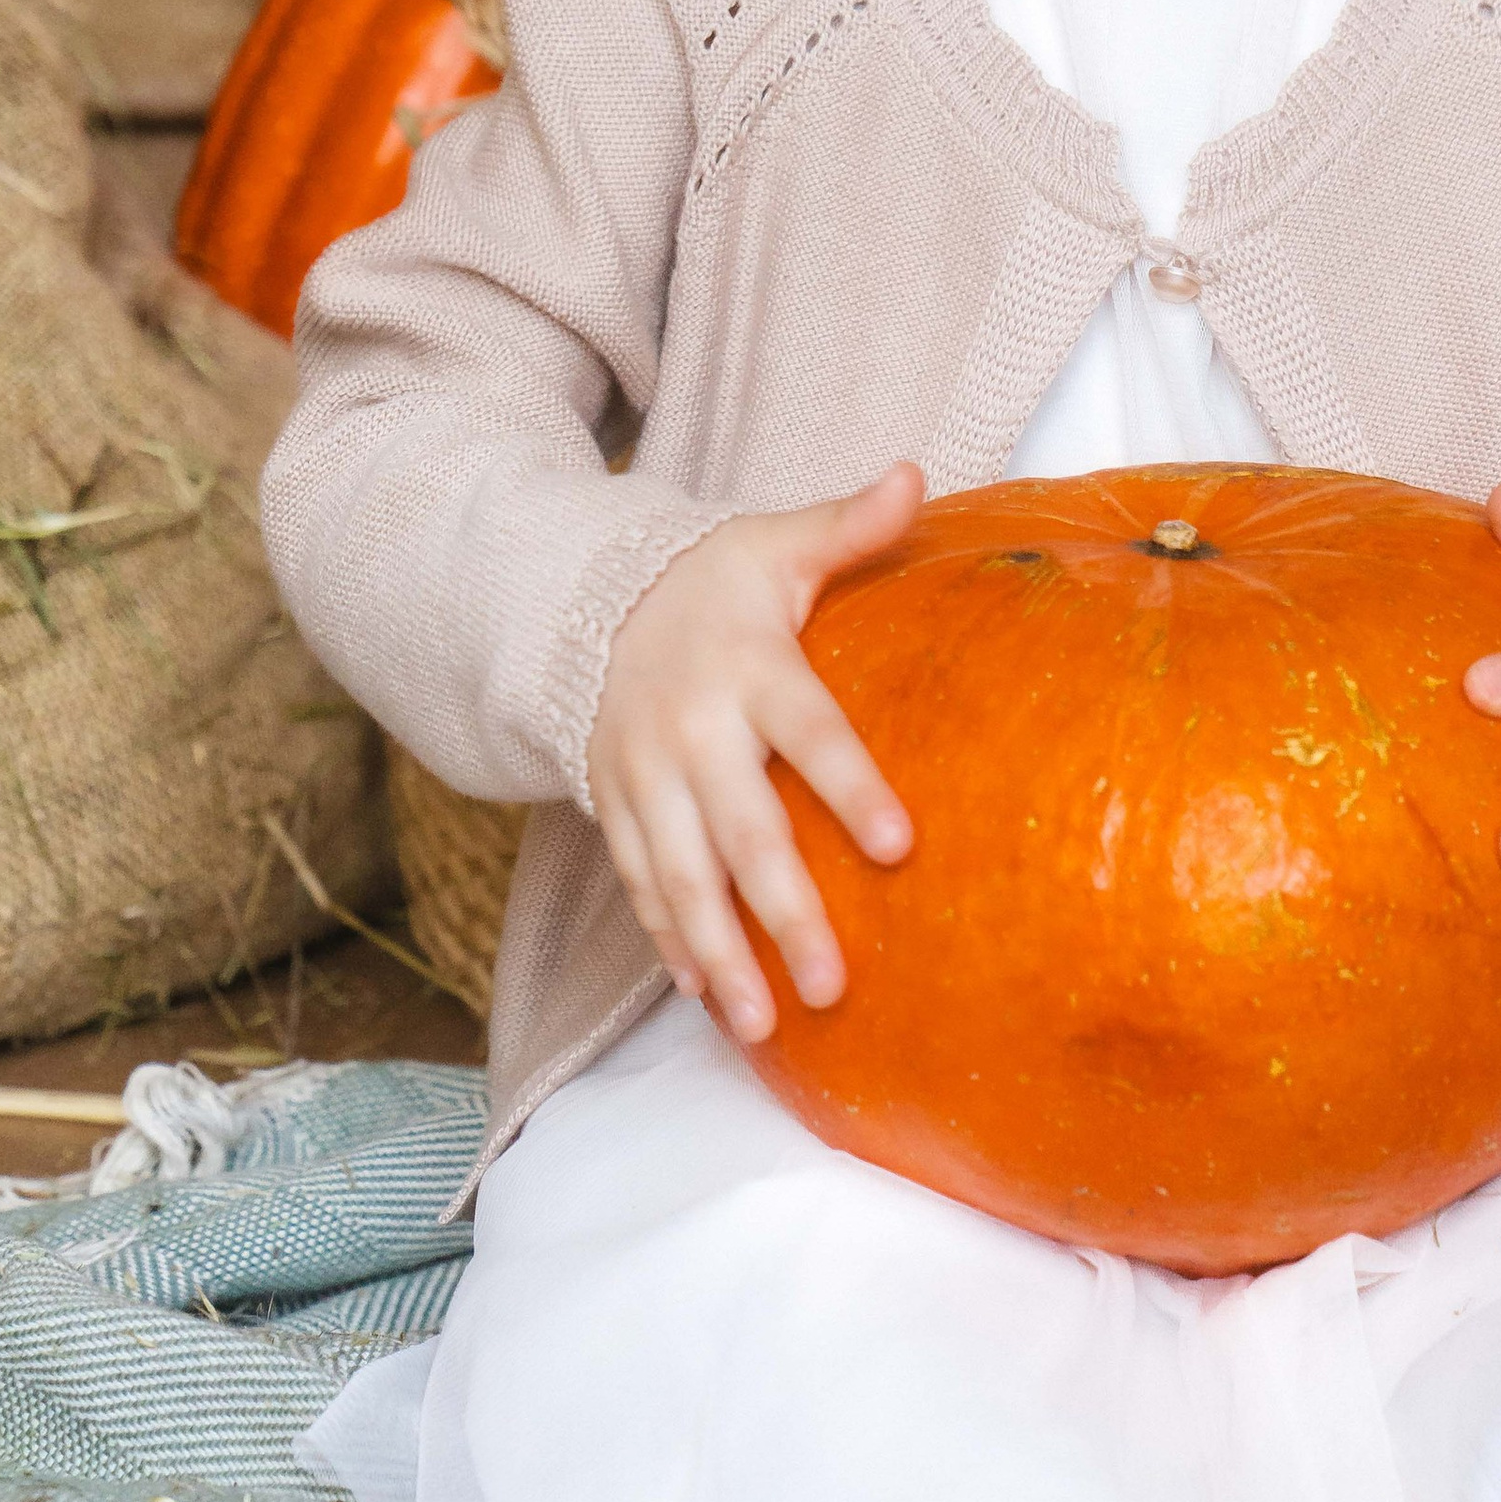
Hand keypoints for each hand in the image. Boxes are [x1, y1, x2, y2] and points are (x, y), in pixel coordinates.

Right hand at [586, 464, 921, 1045]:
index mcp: (748, 666)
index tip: (899, 846)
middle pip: (745, 833)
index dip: (850, 786)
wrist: (584, 605)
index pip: (809, 731)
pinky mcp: (616, 810)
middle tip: (833, 984)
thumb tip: (916, 475)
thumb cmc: (707, 582)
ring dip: (720, 955)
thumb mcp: (774, 544)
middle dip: (784, 912)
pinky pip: (641, 884)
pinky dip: (668, 941)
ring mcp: (646, 779)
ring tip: (762, 1025)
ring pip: (683, 879)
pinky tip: (704, 997)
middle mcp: (693, 731)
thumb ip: (848, 525)